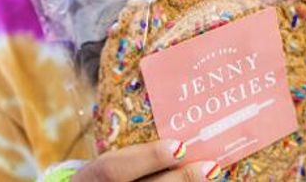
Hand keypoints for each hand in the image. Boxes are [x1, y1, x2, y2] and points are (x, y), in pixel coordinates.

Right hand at [71, 139, 221, 181]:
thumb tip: (184, 129)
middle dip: (180, 180)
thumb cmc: (109, 176)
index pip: (113, 169)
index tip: (180, 146)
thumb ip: (136, 152)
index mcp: (90, 179)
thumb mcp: (109, 162)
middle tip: (211, 167)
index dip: (147, 158)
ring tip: (215, 176)